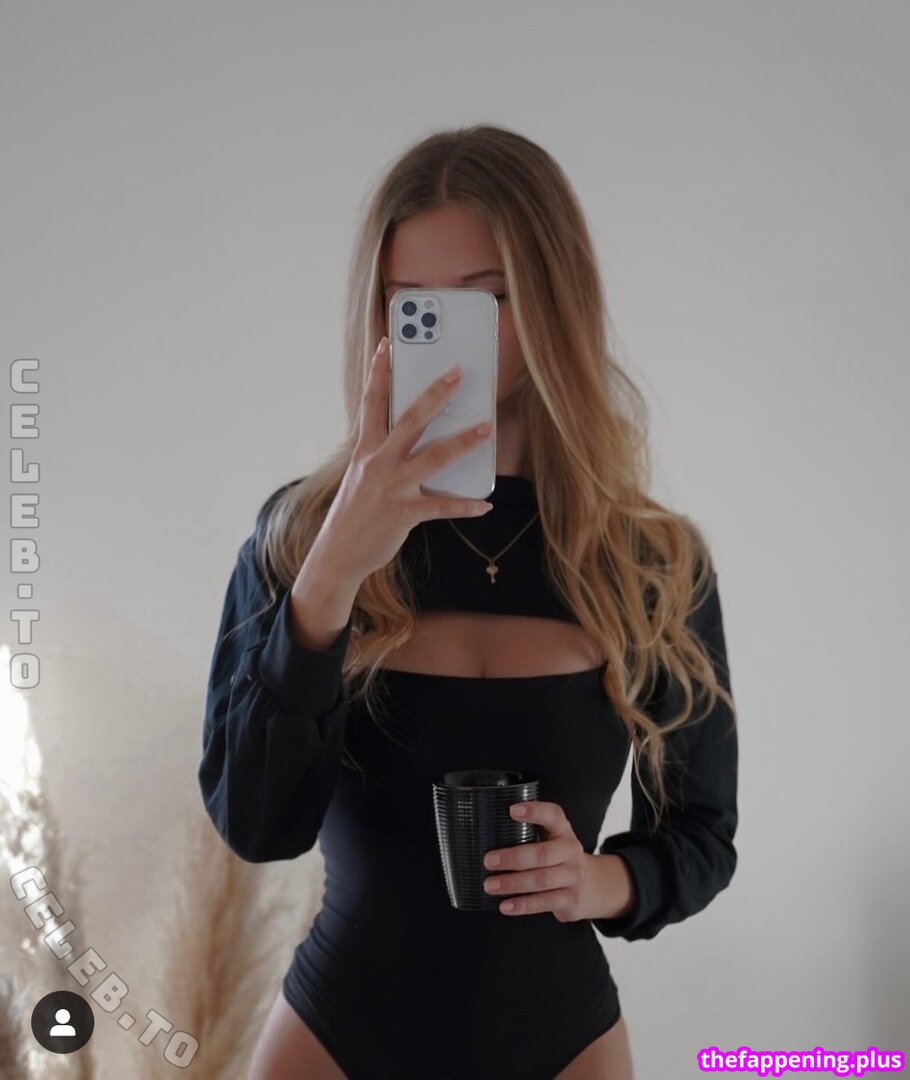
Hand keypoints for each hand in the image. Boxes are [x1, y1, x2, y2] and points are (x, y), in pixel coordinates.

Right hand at [318, 336, 494, 583]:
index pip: (372, 403)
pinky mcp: (403, 514)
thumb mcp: (362, 475)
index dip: (379, 372)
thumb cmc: (355, 511)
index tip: (388, 343)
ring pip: (432, 459)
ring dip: (463, 443)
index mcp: (365, 450)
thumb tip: (420, 439)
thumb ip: (385, 454)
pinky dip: (464, 506)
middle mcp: (377, 464)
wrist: (338, 553)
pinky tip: (484, 505)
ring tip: (487, 429)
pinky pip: (440, 508)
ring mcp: (391, 488)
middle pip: (409, 421)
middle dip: (435, 395)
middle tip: (458, 372)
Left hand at [482, 800, 630, 921]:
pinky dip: (523, 905)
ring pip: (541, 880)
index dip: (534, 812)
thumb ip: (530, 833)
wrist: (594, 886)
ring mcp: (573, 877)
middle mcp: (571, 851)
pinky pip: (544, 903)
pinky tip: (505, 906)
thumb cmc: (561, 858)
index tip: (512, 810)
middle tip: (488, 860)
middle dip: (513, 857)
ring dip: (513, 883)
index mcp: (563, 831)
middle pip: (542, 854)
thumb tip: (488, 833)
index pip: (553, 815)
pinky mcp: (571, 900)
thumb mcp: (553, 839)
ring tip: (490, 885)